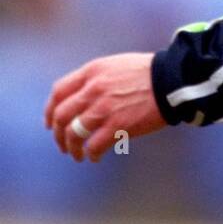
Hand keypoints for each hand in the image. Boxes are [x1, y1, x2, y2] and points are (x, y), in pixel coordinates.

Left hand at [44, 52, 166, 162]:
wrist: (171, 81)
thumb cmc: (148, 74)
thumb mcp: (115, 66)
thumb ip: (96, 79)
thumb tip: (83, 98)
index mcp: (92, 72)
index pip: (58, 92)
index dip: (50, 110)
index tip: (51, 123)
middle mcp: (93, 89)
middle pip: (61, 115)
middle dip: (59, 134)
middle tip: (64, 144)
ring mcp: (104, 108)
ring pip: (74, 133)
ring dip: (72, 148)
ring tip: (78, 155)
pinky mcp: (118, 126)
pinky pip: (94, 145)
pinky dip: (91, 154)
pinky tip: (94, 157)